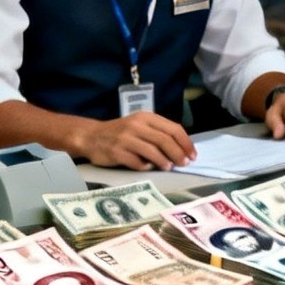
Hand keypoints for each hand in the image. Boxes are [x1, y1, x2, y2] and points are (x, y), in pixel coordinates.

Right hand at [77, 112, 195, 170]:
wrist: (91, 136)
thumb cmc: (121, 133)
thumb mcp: (140, 126)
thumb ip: (159, 134)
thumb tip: (182, 150)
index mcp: (146, 117)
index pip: (173, 129)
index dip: (186, 143)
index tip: (193, 155)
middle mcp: (136, 125)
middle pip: (165, 140)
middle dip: (178, 154)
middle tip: (184, 164)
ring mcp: (126, 139)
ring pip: (153, 151)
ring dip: (164, 162)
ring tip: (169, 167)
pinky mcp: (117, 152)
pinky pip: (137, 162)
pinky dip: (146, 166)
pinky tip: (148, 167)